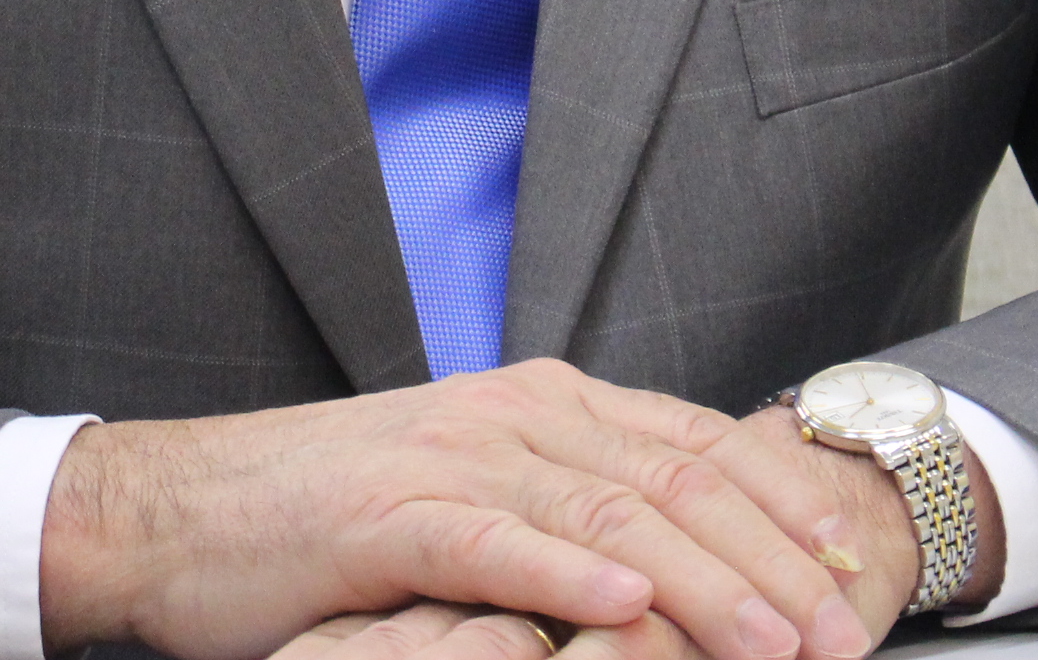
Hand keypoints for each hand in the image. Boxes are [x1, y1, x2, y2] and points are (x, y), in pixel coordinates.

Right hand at [40, 361, 879, 659]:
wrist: (183, 511)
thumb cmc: (327, 520)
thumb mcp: (471, 496)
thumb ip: (567, 506)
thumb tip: (678, 563)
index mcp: (541, 402)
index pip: (693, 445)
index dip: (784, 505)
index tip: (854, 569)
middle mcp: (512, 412)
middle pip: (675, 477)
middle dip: (773, 558)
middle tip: (842, 631)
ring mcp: (451, 455)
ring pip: (609, 508)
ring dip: (705, 581)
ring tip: (772, 640)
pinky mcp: (390, 512)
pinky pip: (495, 540)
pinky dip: (568, 569)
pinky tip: (626, 600)